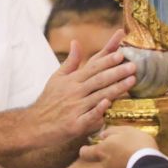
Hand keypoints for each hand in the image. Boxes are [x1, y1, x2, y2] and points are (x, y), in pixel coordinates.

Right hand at [30, 30, 135, 144]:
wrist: (34, 125)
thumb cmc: (48, 101)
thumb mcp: (56, 78)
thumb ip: (70, 61)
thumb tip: (76, 42)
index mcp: (71, 81)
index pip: (92, 68)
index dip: (107, 60)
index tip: (121, 53)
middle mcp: (74, 92)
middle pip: (98, 80)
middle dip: (117, 72)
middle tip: (133, 65)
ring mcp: (75, 108)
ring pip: (98, 96)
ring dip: (116, 88)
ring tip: (132, 81)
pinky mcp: (75, 124)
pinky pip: (89, 116)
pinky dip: (99, 110)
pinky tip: (109, 103)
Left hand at [79, 126, 157, 167]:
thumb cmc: (136, 145)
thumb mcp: (125, 131)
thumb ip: (111, 132)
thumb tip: (102, 135)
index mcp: (102, 151)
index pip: (85, 153)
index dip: (86, 150)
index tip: (88, 147)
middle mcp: (105, 166)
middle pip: (102, 161)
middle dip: (109, 156)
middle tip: (121, 150)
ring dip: (121, 163)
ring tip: (135, 156)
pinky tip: (139, 164)